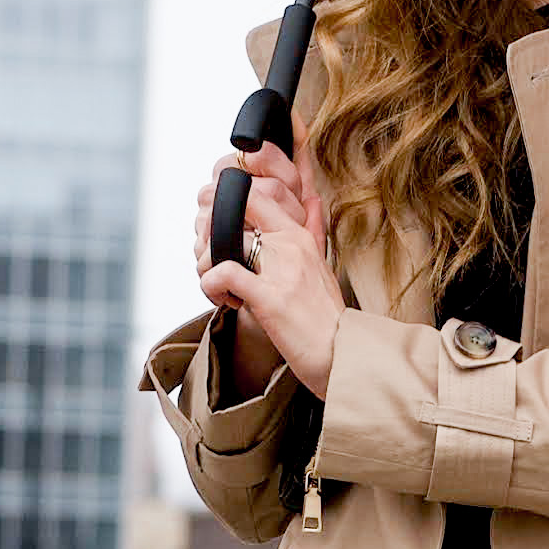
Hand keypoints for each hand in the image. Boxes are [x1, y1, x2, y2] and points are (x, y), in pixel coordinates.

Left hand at [192, 141, 341, 398]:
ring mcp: (280, 270)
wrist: (341, 354)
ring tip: (219, 287)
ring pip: (222, 241)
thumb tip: (313, 197)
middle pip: (233, 212)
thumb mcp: (322, 263)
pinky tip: (223, 300)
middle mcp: (289, 245)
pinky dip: (210, 285)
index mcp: (299, 235)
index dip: (225, 206)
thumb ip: (313, 228)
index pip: (256, 195)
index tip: (218, 233)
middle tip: (210, 260)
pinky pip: (223, 273)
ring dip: (207, 263)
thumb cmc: (326, 317)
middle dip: (209, 233)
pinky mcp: (269, 297)